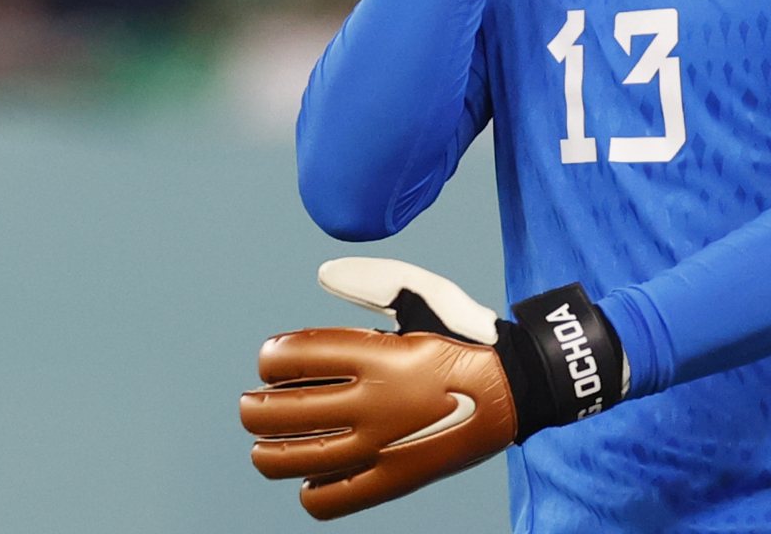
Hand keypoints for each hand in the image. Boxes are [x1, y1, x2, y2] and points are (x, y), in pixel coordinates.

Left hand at [240, 258, 625, 519]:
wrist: (517, 389)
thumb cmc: (465, 335)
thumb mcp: (425, 292)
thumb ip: (373, 279)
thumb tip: (324, 274)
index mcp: (377, 354)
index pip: (291, 357)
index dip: (270, 358)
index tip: (272, 360)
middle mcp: (373, 401)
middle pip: (279, 411)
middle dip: (253, 407)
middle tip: (253, 403)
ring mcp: (381, 445)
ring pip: (293, 459)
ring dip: (265, 451)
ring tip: (264, 443)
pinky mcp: (394, 481)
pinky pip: (330, 497)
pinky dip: (309, 489)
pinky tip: (311, 472)